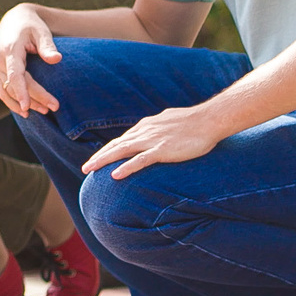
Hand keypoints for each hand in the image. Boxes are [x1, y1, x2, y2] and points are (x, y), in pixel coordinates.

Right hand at [0, 5, 60, 115]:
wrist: (14, 21)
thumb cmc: (31, 26)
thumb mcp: (41, 31)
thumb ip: (47, 46)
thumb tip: (57, 59)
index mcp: (9, 50)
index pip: (14, 75)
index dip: (21, 92)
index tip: (28, 107)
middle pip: (15, 87)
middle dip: (34, 99)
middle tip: (55, 107)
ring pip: (7, 92)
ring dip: (23, 104)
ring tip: (45, 111)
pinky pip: (3, 92)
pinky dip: (13, 103)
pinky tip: (26, 112)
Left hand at [82, 105, 221, 178]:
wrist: (209, 119)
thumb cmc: (193, 122)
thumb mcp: (169, 122)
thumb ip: (158, 128)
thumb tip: (154, 133)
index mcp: (146, 125)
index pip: (122, 139)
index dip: (108, 150)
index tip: (97, 159)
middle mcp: (145, 131)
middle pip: (116, 145)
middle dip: (99, 157)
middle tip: (85, 168)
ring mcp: (152, 140)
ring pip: (121, 151)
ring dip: (103, 161)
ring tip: (89, 170)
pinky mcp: (162, 150)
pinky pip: (140, 160)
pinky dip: (126, 167)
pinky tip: (114, 176)